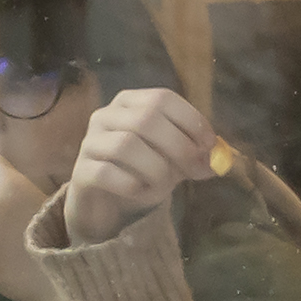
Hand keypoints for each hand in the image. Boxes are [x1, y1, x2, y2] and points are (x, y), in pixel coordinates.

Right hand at [59, 87, 225, 246]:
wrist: (103, 202)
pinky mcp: (81, 171)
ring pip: (127, 145)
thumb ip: (194, 157)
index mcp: (130, 103)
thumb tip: (219, 158)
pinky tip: (140, 193)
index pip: (163, 98)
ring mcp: (90, 142)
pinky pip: (107, 173)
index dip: (191, 120)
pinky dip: (132, 186)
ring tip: (164, 187)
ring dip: (156, 169)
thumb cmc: (140, 173)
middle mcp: (106, 115)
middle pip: (146, 119)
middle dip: (178, 147)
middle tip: (194, 170)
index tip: (209, 145)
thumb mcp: (172, 162)